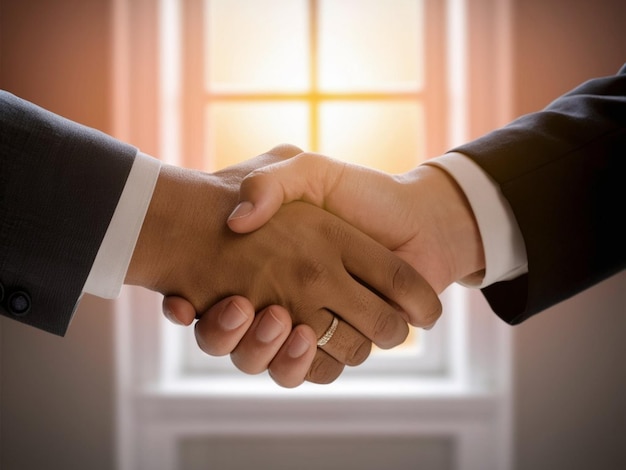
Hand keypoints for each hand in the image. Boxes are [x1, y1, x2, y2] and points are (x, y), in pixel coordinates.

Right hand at [127, 145, 440, 384]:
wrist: (421, 221)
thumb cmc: (363, 194)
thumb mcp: (308, 171)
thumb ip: (270, 182)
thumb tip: (237, 223)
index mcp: (264, 264)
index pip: (203, 296)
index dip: (184, 307)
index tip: (181, 301)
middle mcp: (280, 299)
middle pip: (229, 340)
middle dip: (224, 334)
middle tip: (240, 308)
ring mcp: (310, 324)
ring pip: (266, 361)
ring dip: (261, 349)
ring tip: (276, 319)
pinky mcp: (343, 345)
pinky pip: (312, 372)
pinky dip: (300, 364)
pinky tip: (302, 337)